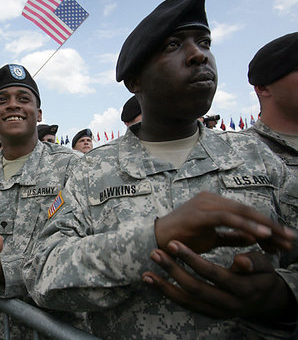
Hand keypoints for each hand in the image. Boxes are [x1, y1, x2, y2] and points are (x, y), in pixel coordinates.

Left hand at [142, 241, 293, 318]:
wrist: (266, 300)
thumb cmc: (263, 276)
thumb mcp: (265, 267)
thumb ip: (254, 262)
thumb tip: (240, 260)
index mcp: (243, 290)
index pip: (213, 274)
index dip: (192, 259)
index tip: (175, 244)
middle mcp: (229, 305)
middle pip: (195, 289)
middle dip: (173, 271)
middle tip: (155, 253)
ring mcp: (217, 311)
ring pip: (187, 301)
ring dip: (164, 287)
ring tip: (146, 273)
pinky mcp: (208, 313)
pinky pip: (185, 304)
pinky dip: (167, 293)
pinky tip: (152, 281)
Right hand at [154, 192, 294, 253]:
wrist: (155, 240)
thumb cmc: (181, 240)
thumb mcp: (212, 239)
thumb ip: (232, 236)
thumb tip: (255, 238)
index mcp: (214, 204)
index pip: (245, 212)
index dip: (266, 225)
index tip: (283, 239)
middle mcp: (211, 199)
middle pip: (247, 210)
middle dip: (270, 225)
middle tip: (290, 239)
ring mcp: (205, 204)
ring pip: (241, 212)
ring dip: (263, 226)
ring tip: (281, 238)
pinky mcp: (200, 213)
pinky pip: (228, 218)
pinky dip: (246, 226)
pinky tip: (262, 235)